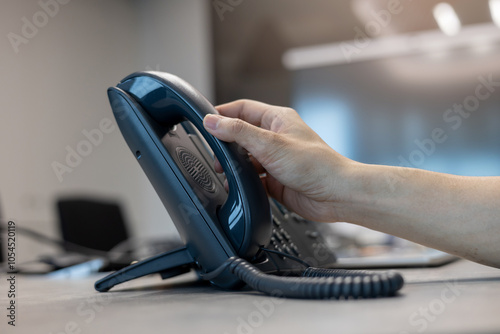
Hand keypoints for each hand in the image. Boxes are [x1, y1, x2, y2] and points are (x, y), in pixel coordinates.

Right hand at [203, 99, 355, 221]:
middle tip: (214, 151)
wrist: (335, 195)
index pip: (242, 109)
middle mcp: (276, 137)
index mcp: (278, 119)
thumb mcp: (270, 144)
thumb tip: (213, 121)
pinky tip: (237, 184)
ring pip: (245, 157)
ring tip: (224, 170)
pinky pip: (252, 176)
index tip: (205, 121)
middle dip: (226, 143)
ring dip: (233, 163)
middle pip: (241, 134)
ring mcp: (275, 158)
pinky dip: (242, 180)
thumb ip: (239, 132)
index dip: (223, 113)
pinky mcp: (275, 179)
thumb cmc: (315, 165)